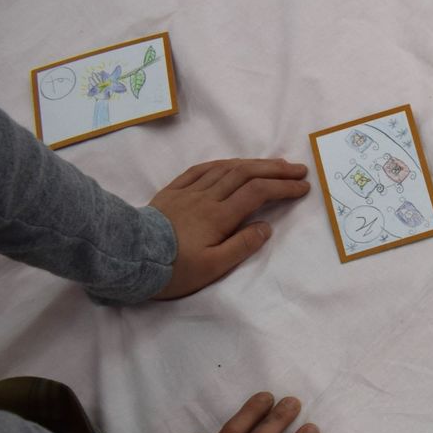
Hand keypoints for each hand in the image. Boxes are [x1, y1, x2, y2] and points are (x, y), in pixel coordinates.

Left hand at [148, 158, 310, 298]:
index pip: (258, 193)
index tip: (303, 187)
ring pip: (225, 168)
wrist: (129, 256)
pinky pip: (200, 170)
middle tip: (298, 169)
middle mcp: (207, 197)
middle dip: (274, 170)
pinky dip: (221, 164)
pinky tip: (231, 163)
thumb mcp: (213, 267)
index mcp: (219, 216)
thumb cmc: (174, 269)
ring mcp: (188, 191)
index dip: (283, 188)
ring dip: (252, 163)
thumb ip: (242, 246)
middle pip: (245, 174)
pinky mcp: (173, 192)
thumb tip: (265, 227)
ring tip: (272, 164)